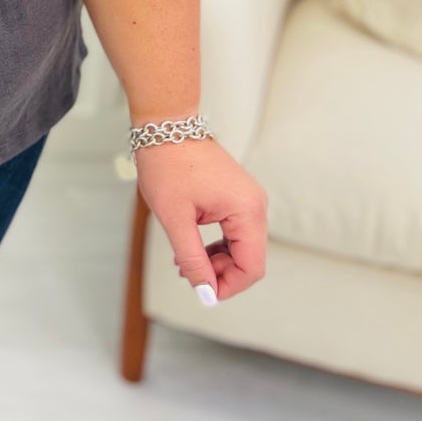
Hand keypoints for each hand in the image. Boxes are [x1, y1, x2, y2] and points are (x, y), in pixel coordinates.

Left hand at [134, 135, 267, 303]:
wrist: (165, 125)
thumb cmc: (167, 165)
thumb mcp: (175, 219)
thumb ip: (193, 260)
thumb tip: (206, 295)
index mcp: (247, 210)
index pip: (252, 267)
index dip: (228, 287)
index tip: (201, 292)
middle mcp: (256, 205)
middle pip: (249, 259)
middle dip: (220, 273)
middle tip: (186, 272)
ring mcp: (248, 199)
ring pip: (242, 247)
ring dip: (217, 261)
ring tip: (185, 262)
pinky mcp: (238, 195)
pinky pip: (235, 231)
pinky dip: (218, 245)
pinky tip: (193, 248)